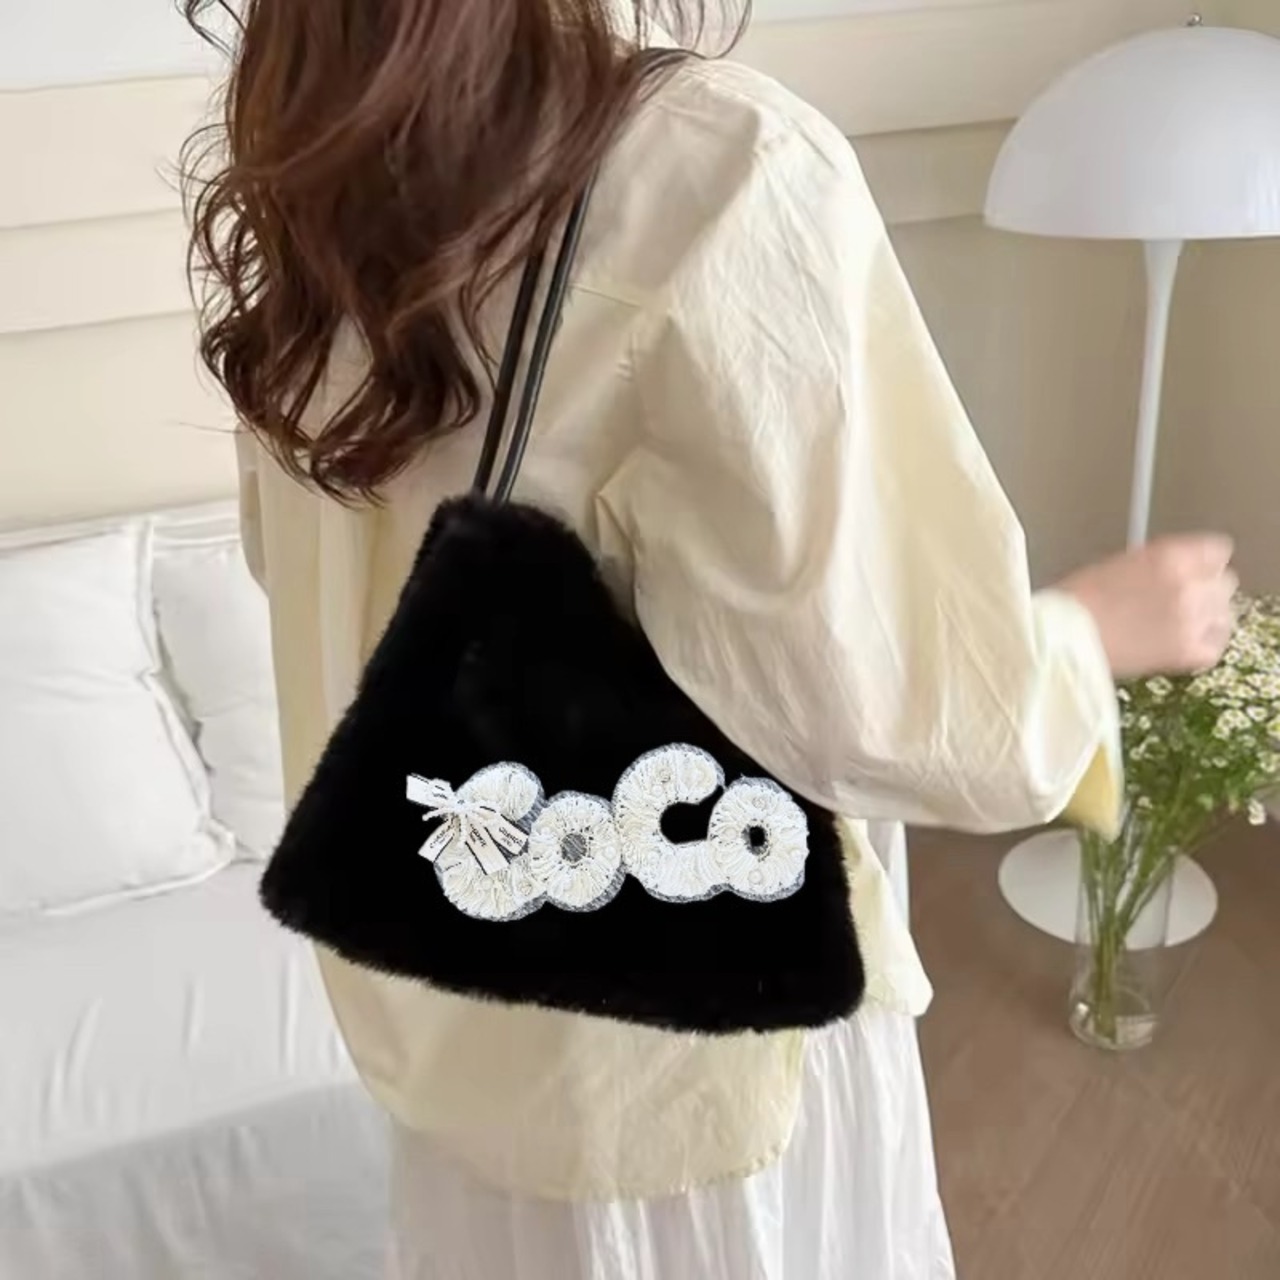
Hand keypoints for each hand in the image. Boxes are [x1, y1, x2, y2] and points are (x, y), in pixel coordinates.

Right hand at [1056, 535, 1237, 678]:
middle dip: (1205, 589)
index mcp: (1170, 556)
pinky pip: (1214, 648)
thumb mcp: (1121, 565)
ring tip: (1179, 625)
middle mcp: (1188, 585)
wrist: (1060, 638)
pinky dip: (1201, 647)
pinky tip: (1181, 645)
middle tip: (1180, 600)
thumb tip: (1177, 571)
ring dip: (1207, 618)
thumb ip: (1159, 564)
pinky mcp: (1187, 653)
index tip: (1194, 570)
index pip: (1218, 550)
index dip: (1203, 561)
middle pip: (1225, 583)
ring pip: (1225, 615)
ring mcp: (1191, 620)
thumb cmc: (1077, 600)